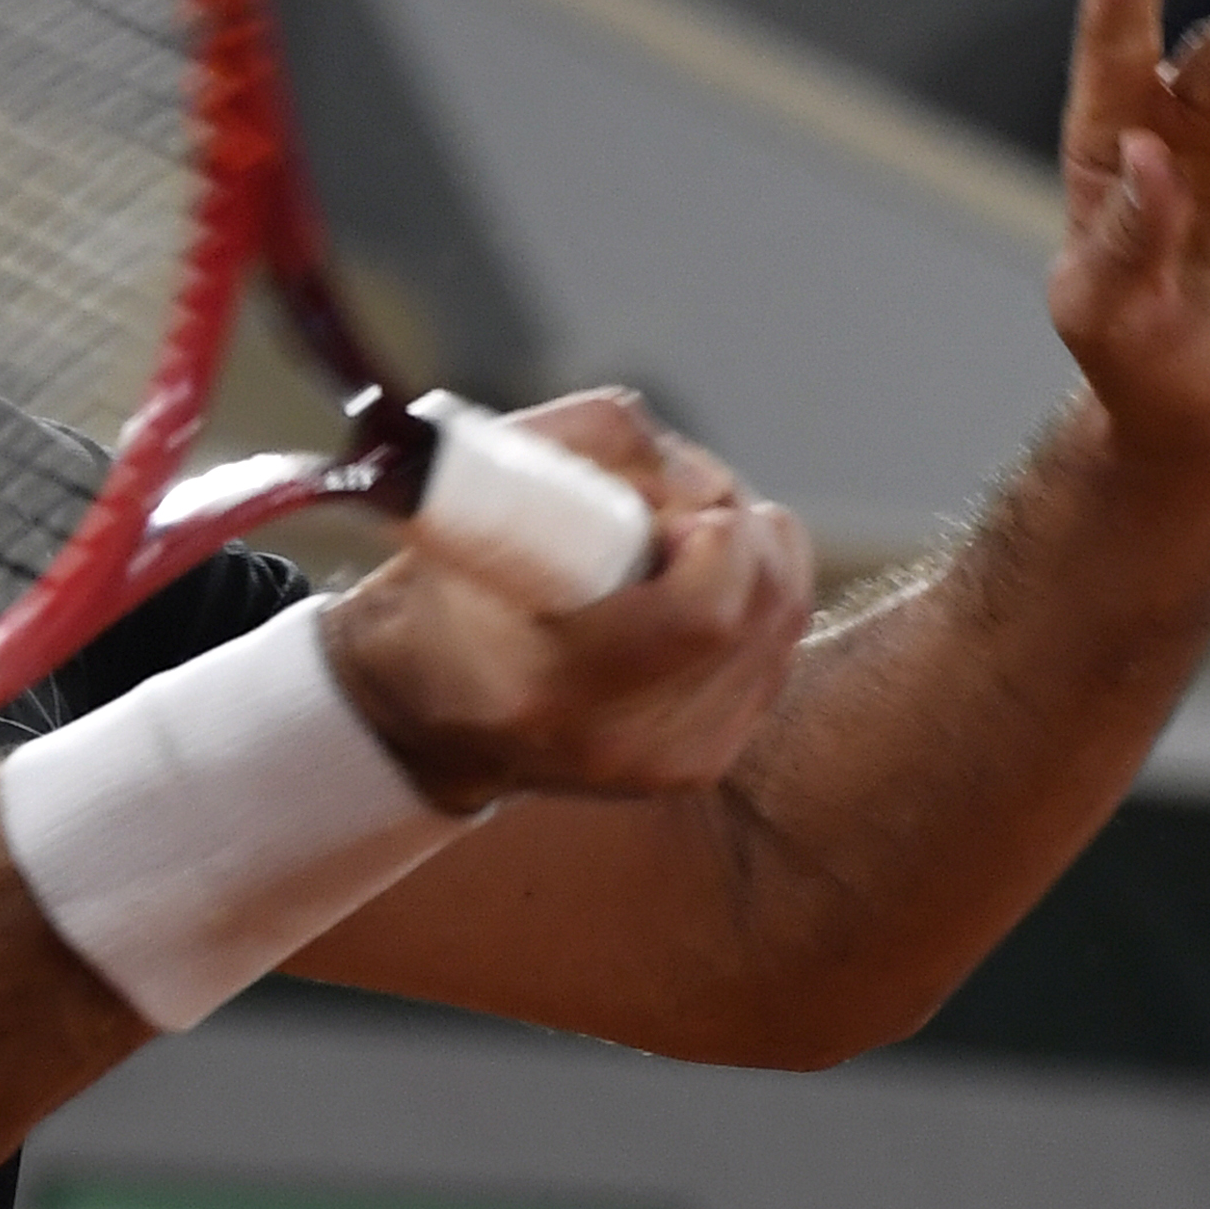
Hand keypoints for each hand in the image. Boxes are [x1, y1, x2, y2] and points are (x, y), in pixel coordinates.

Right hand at [322, 390, 813, 812]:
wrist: (428, 712)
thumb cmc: (453, 584)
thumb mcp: (487, 479)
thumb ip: (603, 440)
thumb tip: (707, 484)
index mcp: (548, 684)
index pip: (703, 615)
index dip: (716, 537)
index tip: (673, 512)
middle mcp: (614, 743)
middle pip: (761, 615)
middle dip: (743, 537)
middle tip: (683, 518)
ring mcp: (664, 768)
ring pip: (781, 633)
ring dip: (753, 567)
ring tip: (679, 556)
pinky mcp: (698, 767)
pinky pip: (776, 661)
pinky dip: (754, 611)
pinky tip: (693, 598)